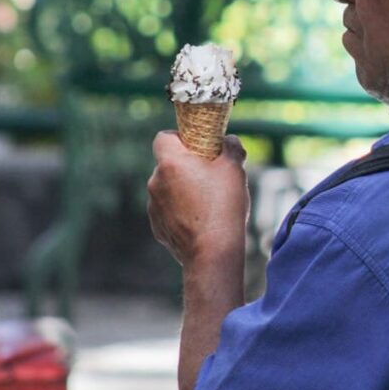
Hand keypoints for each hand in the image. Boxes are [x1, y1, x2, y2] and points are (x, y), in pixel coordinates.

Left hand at [147, 132, 249, 267]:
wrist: (213, 252)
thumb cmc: (224, 206)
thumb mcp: (235, 169)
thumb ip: (232, 147)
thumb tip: (230, 141)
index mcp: (170, 162)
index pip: (164, 137)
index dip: (180, 137)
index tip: (198, 146)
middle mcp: (155, 182)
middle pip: (168, 164)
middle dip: (186, 166)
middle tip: (211, 175)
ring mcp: (153, 207)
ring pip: (167, 189)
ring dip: (183, 190)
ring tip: (209, 202)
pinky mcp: (157, 227)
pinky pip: (168, 211)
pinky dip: (181, 212)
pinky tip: (201, 220)